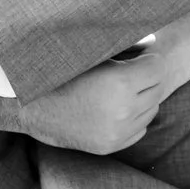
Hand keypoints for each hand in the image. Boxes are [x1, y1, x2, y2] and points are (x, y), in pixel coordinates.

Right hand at [0, 49, 174, 154]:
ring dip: (142, 98)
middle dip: (146, 78)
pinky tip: (115, 108)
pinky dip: (134, 118)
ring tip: (121, 90)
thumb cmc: (61, 74)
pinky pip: (140, 128)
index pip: (157, 68)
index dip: (149, 59)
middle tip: (130, 72)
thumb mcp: (93, 55)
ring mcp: (118, 131)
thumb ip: (126, 48)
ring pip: (151, 110)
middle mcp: (123, 110)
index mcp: (119, 83)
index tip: (140, 57)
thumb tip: (153, 43)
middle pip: (157, 89)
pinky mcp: (112, 146)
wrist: (32, 107)